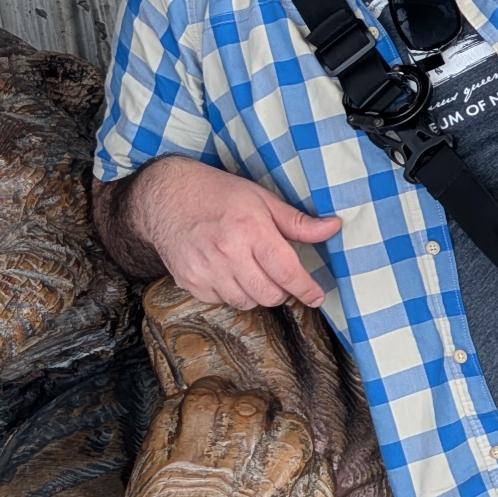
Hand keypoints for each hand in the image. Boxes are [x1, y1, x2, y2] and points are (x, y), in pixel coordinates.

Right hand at [123, 155, 335, 307]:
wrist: (164, 197)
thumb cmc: (217, 194)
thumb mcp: (261, 198)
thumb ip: (297, 221)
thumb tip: (333, 227)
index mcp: (250, 230)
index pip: (287, 272)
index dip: (306, 289)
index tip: (316, 296)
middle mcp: (228, 253)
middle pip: (269, 295)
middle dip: (281, 290)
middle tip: (278, 274)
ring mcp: (206, 270)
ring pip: (246, 302)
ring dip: (256, 292)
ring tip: (250, 269)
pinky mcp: (189, 282)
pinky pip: (221, 301)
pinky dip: (230, 292)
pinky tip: (227, 271)